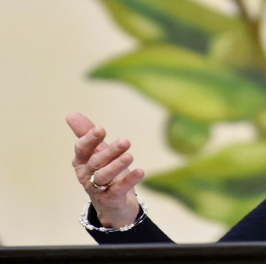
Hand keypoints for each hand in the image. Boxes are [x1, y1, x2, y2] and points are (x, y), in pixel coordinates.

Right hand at [67, 112, 143, 227]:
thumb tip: (71, 114)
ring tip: (130, 156)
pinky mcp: (111, 199)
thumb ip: (86, 134)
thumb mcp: (96, 152)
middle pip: (96, 162)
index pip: (82, 149)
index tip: (100, 129)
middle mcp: (86, 175)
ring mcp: (98, 189)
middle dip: (110, 151)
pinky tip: (140, 172)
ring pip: (105, 176)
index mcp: (82, 161)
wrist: (112, 205)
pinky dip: (129, 180)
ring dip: (117, 166)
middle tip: (125, 141)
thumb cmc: (103, 172)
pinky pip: (119, 189)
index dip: (90, 139)